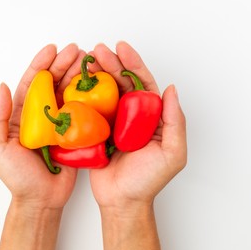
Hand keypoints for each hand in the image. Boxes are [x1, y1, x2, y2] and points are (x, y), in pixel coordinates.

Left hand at [0, 43, 83, 249]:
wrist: (41, 199)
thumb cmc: (17, 177)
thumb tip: (3, 87)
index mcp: (21, 116)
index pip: (30, 84)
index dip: (40, 65)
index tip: (52, 50)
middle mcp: (41, 116)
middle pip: (52, 84)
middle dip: (63, 65)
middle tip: (77, 51)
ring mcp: (59, 124)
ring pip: (68, 94)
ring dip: (77, 77)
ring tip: (89, 62)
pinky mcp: (74, 134)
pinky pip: (82, 113)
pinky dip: (89, 98)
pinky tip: (97, 86)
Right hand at [89, 41, 186, 249]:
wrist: (122, 200)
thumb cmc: (148, 180)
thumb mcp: (172, 152)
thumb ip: (174, 121)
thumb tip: (171, 88)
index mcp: (151, 117)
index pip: (143, 84)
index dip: (133, 64)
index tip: (121, 48)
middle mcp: (132, 116)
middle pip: (122, 83)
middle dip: (111, 64)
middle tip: (97, 50)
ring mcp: (113, 123)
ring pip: (105, 93)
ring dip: (96, 75)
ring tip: (85, 61)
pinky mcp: (96, 131)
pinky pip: (90, 110)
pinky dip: (83, 95)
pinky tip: (75, 82)